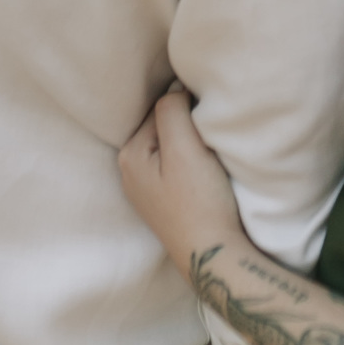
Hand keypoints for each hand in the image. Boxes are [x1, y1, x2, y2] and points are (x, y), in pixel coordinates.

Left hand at [119, 91, 243, 275]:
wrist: (214, 256)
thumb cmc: (200, 201)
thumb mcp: (184, 147)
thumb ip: (172, 109)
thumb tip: (174, 88)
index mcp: (128, 154)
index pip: (159, 108)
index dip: (187, 109)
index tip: (206, 124)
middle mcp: (129, 171)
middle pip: (163, 126)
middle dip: (185, 125)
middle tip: (208, 140)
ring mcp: (146, 189)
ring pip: (171, 145)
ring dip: (190, 143)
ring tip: (208, 156)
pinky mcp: (164, 201)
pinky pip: (175, 165)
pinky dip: (190, 161)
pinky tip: (203, 173)